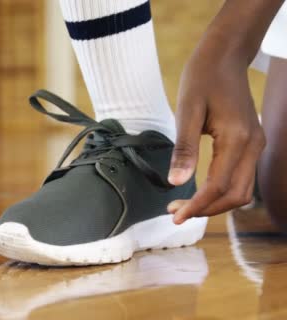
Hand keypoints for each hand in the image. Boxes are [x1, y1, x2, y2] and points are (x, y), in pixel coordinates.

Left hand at [168, 44, 264, 223]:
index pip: (219, 187)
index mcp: (238, 139)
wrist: (225, 56)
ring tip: (183, 205)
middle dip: (206, 209)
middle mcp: (253, 146)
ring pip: (241, 190)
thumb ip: (184, 148)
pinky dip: (221, 191)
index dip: (197, 206)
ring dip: (214, 203)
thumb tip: (175, 182)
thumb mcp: (186, 111)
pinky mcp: (251, 143)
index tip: (174, 216)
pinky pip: (240, 177)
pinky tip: (198, 191)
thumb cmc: (203, 78)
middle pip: (235, 196)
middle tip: (174, 213)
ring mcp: (255, 145)